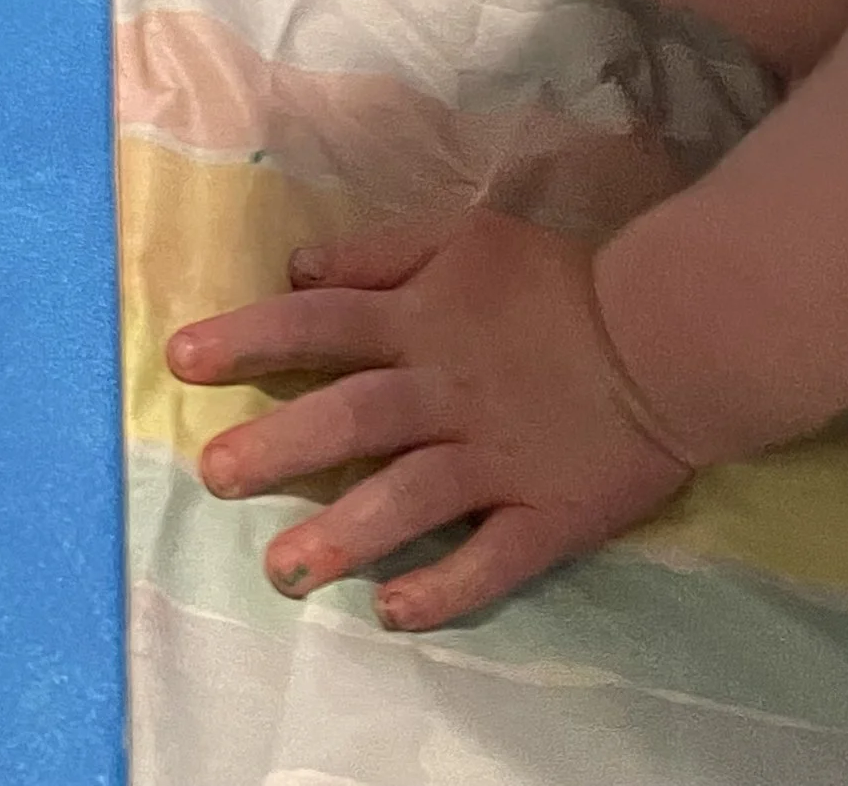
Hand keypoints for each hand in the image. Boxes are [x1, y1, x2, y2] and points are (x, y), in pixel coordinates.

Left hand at [168, 209, 692, 628]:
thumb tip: (297, 267)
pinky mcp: (546, 515)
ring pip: (410, 498)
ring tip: (282, 570)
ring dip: (344, 533)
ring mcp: (495, 460)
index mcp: (421, 320)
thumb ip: (378, 252)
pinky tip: (393, 610)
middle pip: (352, 416)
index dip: (248, 338)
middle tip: (211, 474)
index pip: (320, 323)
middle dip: (279, 446)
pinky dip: (445, 585)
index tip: (180, 359)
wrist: (668, 337)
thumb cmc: (556, 282)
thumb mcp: (463, 236)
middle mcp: (445, 392)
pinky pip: (492, 560)